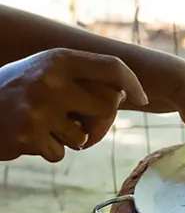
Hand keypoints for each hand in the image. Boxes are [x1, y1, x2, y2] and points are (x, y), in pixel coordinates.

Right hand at [0, 49, 148, 162]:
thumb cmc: (14, 91)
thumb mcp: (43, 70)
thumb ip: (78, 76)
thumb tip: (123, 93)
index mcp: (58, 59)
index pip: (111, 66)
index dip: (132, 83)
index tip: (142, 98)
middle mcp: (51, 80)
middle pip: (107, 106)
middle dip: (99, 120)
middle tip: (80, 124)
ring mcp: (40, 108)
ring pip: (82, 135)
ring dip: (67, 138)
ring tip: (40, 124)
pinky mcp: (30, 135)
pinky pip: (60, 153)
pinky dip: (48, 150)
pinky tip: (27, 136)